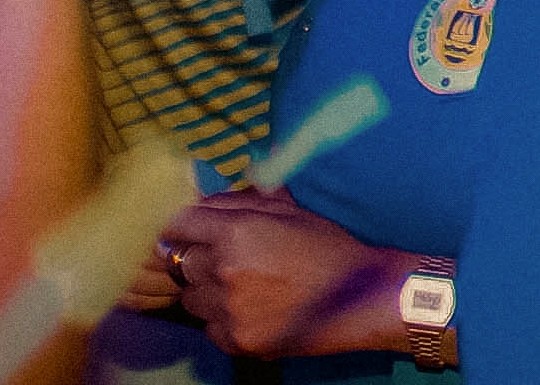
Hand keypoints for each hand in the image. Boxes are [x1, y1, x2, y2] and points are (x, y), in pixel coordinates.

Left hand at [153, 196, 393, 360]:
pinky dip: (222, 319)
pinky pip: (207, 327)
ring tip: (241, 288)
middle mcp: (224, 271)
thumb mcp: (290, 212)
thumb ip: (242, 201)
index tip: (184, 229)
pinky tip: (252, 310)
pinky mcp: (234, 341)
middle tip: (224, 260)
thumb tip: (203, 199)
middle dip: (197, 258)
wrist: (360, 297)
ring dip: (207, 291)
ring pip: (190, 298)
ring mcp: (227, 310)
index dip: (181, 225)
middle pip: (179, 263)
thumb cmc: (327, 248)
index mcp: (238, 232)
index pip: (179, 224)